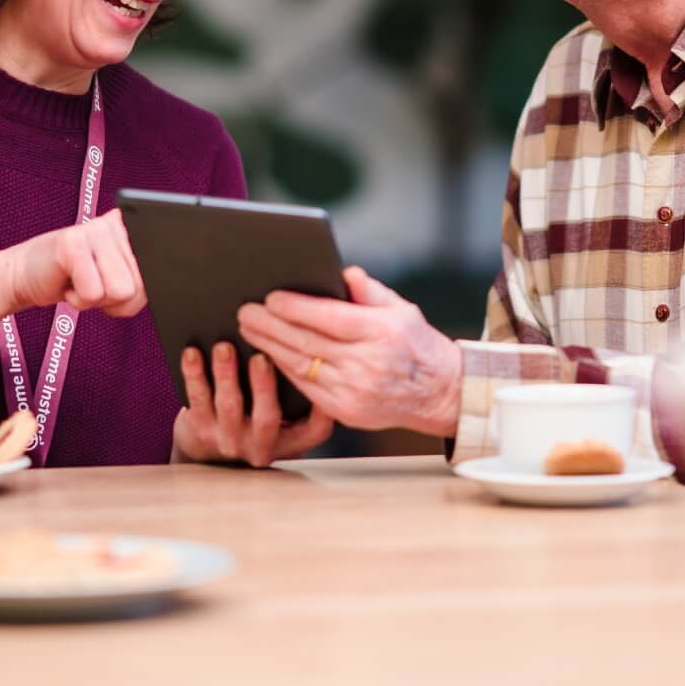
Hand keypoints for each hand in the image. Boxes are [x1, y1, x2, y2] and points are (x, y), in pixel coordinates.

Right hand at [0, 208, 146, 318]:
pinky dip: (77, 300)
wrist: (24, 276)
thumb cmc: (71, 279)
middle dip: (113, 300)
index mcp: (131, 230)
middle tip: (90, 284)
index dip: (134, 294)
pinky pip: (93, 294)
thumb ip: (138, 283)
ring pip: (120, 291)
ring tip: (80, 281)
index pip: (158, 274)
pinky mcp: (72, 243)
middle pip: (139, 288)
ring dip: (95, 299)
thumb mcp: (114, 281)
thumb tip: (148, 287)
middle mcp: (115, 224)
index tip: (111, 285)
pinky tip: (67, 281)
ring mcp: (93, 229)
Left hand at [173, 342, 333, 467]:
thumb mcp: (286, 416)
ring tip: (224, 348)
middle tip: (261, 356)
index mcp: (290, 441)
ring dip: (226, 375)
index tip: (319, 376)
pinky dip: (194, 375)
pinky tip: (192, 354)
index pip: (315, 430)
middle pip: (267, 418)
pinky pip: (198, 401)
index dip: (323, 409)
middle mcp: (261, 445)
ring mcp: (230, 440)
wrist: (209, 452)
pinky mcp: (200, 431)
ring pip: (229, 407)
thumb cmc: (257, 418)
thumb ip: (298, 391)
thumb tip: (305, 342)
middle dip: (264, 386)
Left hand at [237, 267, 463, 437]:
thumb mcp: (401, 308)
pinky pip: (306, 388)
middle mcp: (366, 364)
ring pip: (301, 366)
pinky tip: (269, 354)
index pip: (329, 318)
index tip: (270, 297)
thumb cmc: (416, 343)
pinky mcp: (345, 412)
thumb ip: (369, 290)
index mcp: (381, 333)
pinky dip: (284, 369)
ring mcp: (354, 391)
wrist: (438, 393)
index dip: (296, 308)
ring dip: (270, 347)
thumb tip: (342, 273)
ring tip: (249, 330)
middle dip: (271, 326)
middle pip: (307, 342)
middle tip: (245, 312)